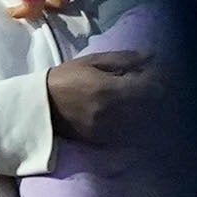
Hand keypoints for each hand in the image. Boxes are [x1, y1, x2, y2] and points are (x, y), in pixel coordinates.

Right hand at [45, 48, 159, 142]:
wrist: (38, 106)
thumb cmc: (65, 78)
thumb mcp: (92, 62)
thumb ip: (124, 59)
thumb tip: (153, 56)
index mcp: (109, 89)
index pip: (150, 87)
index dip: (158, 81)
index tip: (156, 75)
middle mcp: (111, 112)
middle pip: (149, 107)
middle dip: (155, 96)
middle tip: (152, 88)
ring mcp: (107, 129)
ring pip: (141, 122)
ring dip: (147, 112)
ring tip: (143, 102)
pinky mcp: (101, 140)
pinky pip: (128, 135)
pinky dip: (135, 125)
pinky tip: (132, 117)